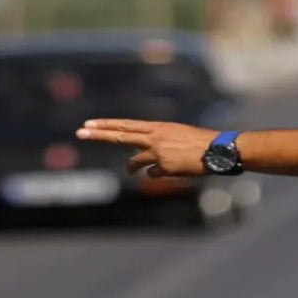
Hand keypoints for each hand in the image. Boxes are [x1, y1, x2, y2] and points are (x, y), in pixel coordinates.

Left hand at [76, 119, 214, 176]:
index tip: (89, 123)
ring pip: (135, 162)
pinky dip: (159, 174)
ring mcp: (158, 152)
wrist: (217, 149)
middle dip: (99, 134)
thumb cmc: (200, 142)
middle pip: (121, 136)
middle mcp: (154, 138)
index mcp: (158, 127)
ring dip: (132, 167)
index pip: (126, 125)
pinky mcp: (165, 167)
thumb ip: (159, 140)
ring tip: (130, 170)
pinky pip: (154, 174)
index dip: (107, 124)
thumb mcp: (177, 134)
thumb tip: (148, 154)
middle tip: (80, 132)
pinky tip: (171, 171)